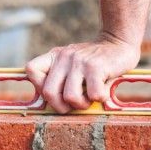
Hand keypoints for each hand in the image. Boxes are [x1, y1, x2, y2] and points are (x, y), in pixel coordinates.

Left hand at [26, 34, 140, 113]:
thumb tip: (52, 104)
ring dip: (82, 105)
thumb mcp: (72, 63)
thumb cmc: (94, 62)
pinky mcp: (96, 67)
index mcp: (55, 56)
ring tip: (90, 98)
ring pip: (70, 97)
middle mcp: (64, 57)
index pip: (31, 69)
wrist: (118, 43)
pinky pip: (93, 95)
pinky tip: (103, 91)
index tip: (55, 92)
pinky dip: (99, 99)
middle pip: (48, 92)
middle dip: (61, 107)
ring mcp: (79, 61)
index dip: (39, 86)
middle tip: (74, 104)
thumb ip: (60, 78)